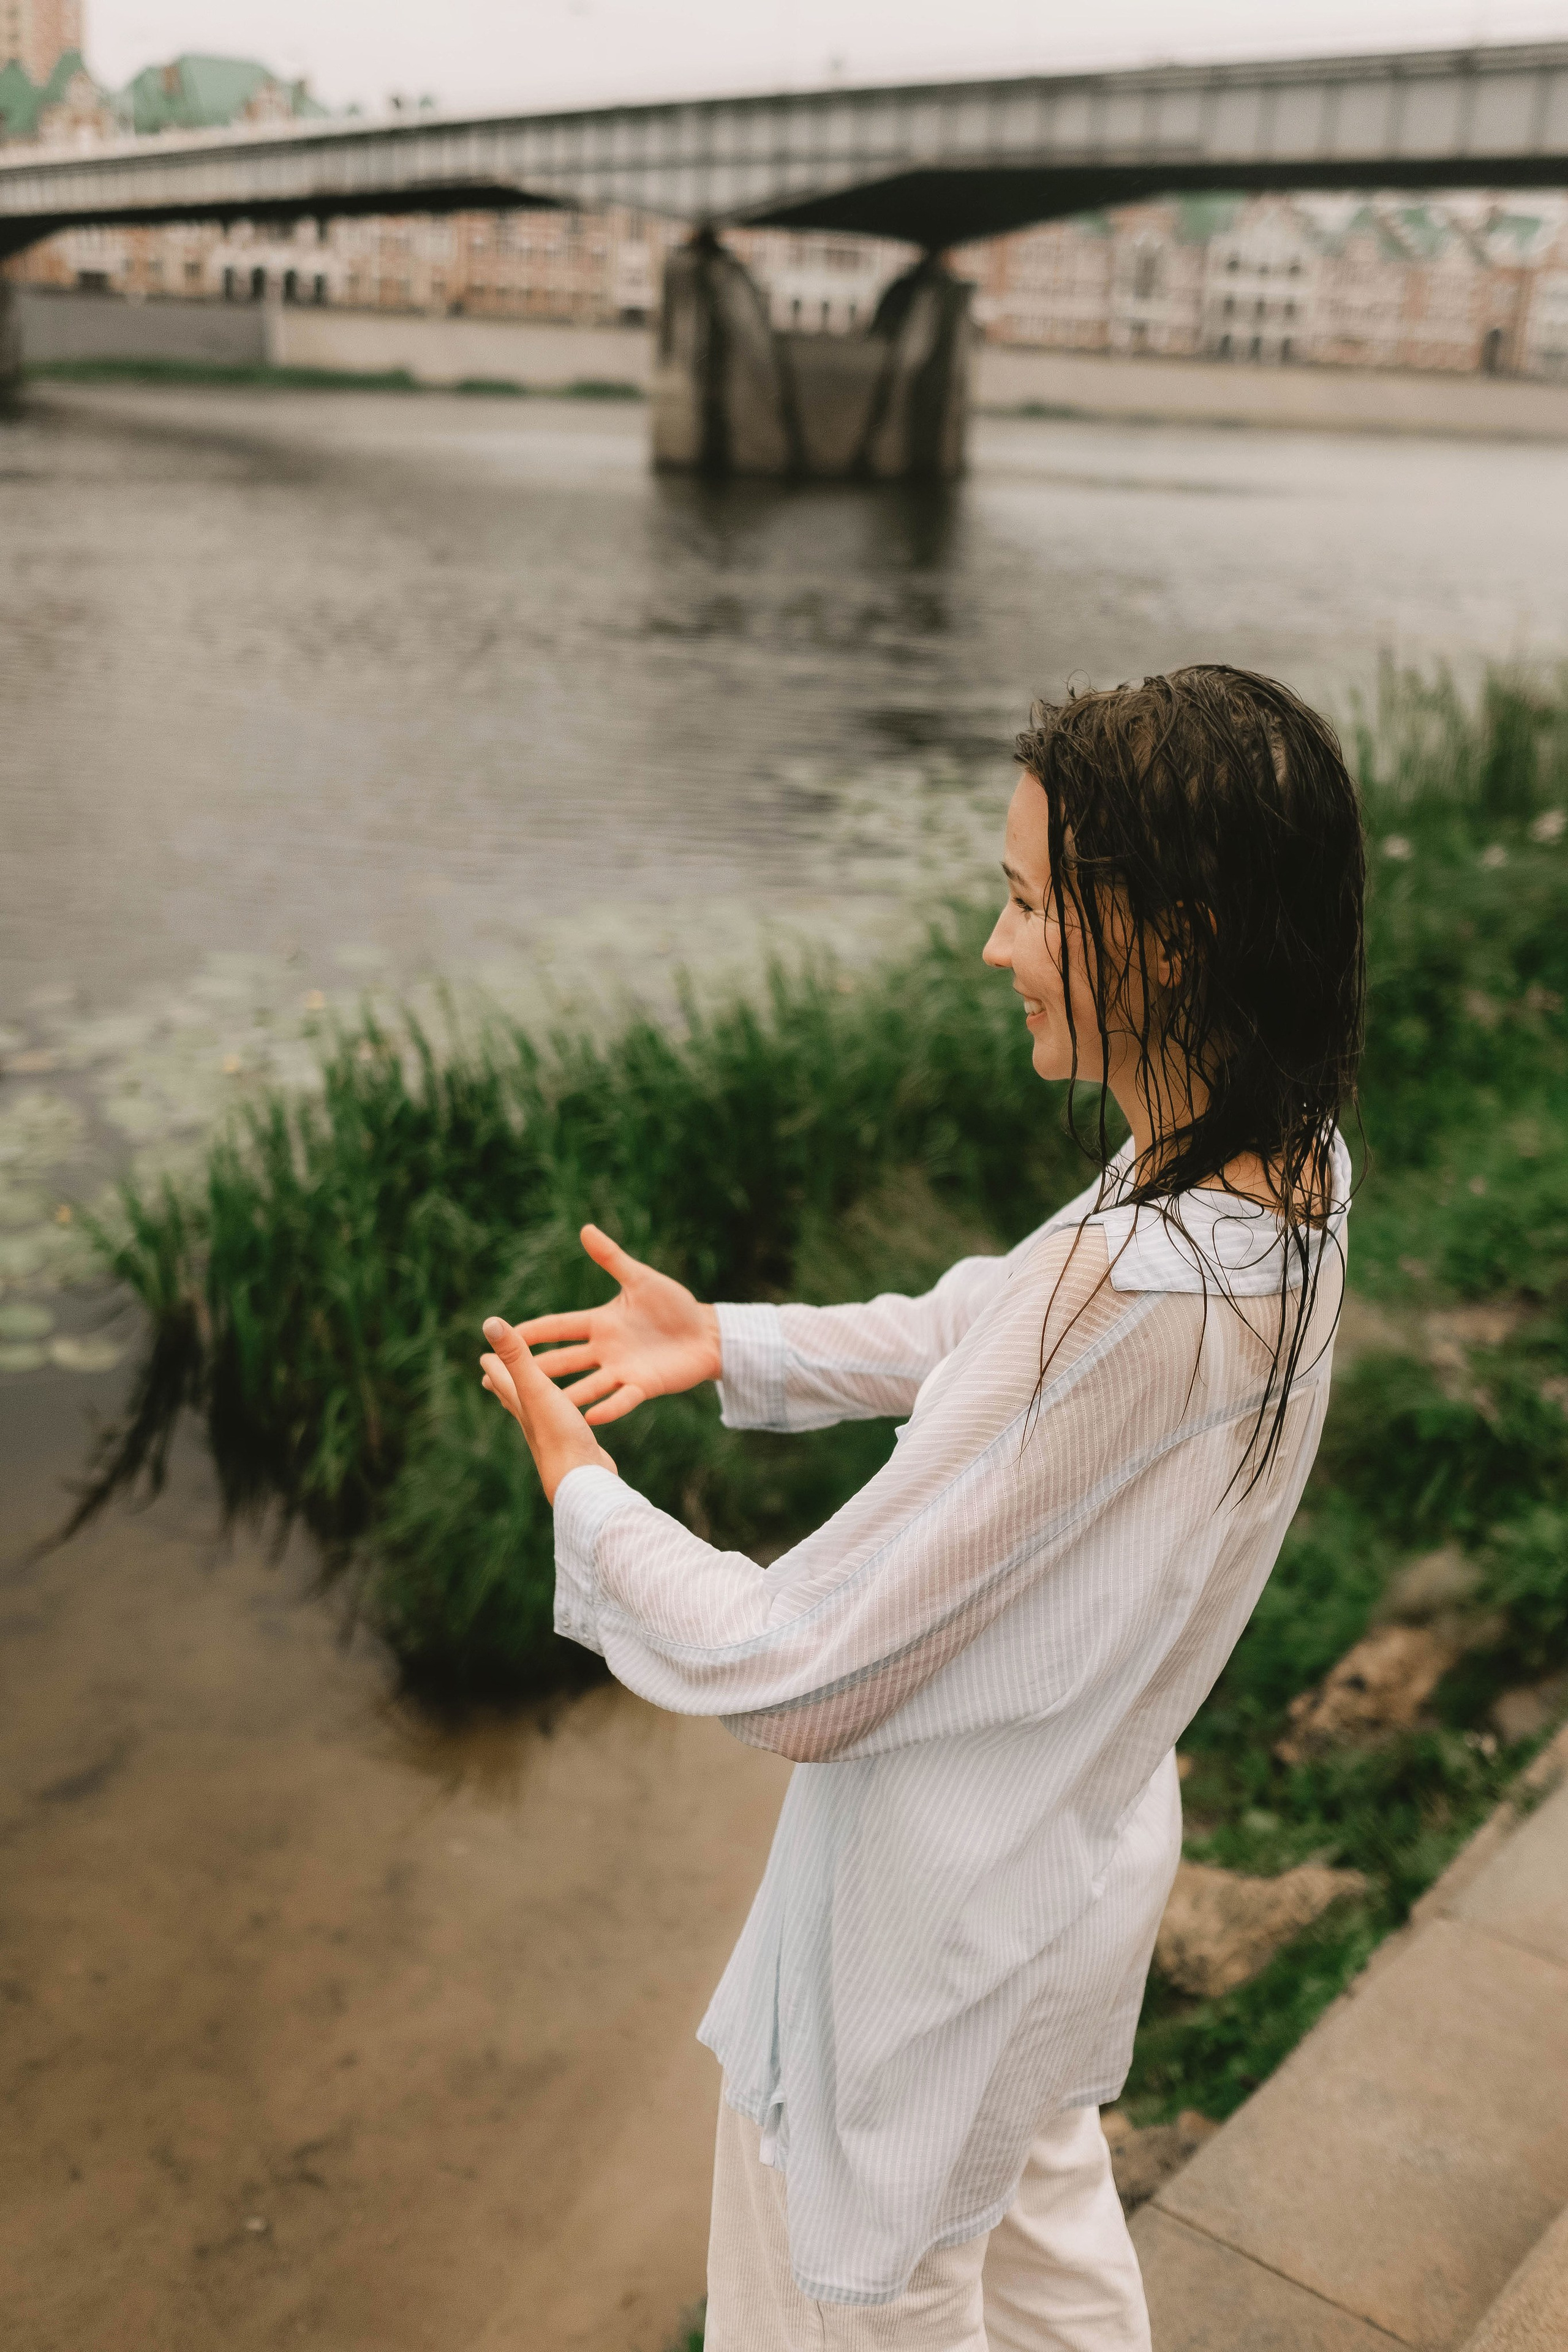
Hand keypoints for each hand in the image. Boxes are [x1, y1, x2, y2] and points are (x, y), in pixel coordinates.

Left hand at [480, 1318, 619, 1503]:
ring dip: (527, 1402)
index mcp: (522, 1403)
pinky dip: (558, 1417)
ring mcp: (551, 1436)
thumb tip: (489, 1322)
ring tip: (524, 1397)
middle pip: (512, 1398)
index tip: (483, 1355)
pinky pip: (561, 1426)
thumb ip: (515, 1356)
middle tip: (491, 1375)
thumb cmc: (559, 1434)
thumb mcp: (537, 1388)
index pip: (501, 1379)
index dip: (493, 1364)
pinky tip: (567, 1423)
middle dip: (502, 1384)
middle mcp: (532, 1421)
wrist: (581, 1481)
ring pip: (535, 1414)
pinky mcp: (572, 1446)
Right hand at [507, 1224, 721, 1427]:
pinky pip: (622, 1399)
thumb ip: (612, 1258)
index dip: (532, 1331)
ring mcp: (621, 1371)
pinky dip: (608, 1408)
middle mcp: (603, 1350)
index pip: (558, 1327)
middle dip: (536, 1368)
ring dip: (566, 1396)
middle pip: (563, 1361)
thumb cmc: (673, 1305)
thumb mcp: (640, 1279)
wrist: (706, 1333)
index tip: (501, 1333)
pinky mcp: (643, 1386)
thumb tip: (585, 1229)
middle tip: (503, 1378)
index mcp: (599, 1323)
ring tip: (542, 1408)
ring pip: (587, 1385)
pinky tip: (591, 1417)